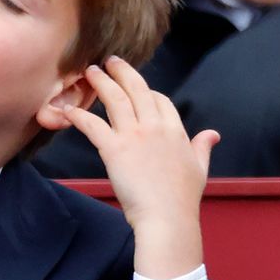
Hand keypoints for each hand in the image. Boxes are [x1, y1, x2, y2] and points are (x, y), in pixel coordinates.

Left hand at [64, 56, 219, 279]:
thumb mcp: (199, 168)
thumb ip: (202, 147)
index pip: (159, 100)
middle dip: (122, 72)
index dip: (146, 91)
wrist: (167, 218)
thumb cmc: (181, 199)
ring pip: (114, 99)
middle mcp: (155, 127)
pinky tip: (67, 110)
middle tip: (110, 61)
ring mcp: (134, 136)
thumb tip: (212, 134)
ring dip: (101, 82)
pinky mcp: (114, 149)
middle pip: (137, 89)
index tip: (135, 87)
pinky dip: (78, 115)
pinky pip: (92, 125)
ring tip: (90, 71)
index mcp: (175, 130)